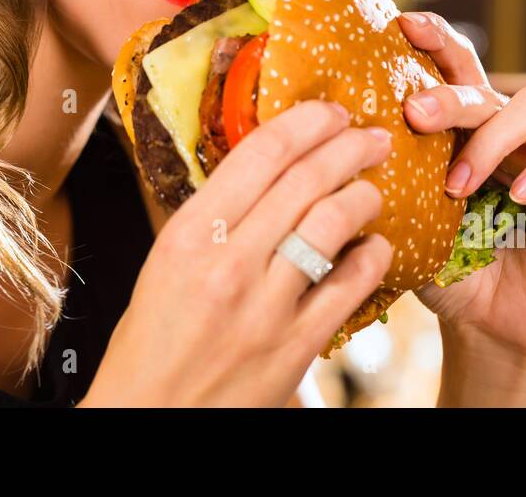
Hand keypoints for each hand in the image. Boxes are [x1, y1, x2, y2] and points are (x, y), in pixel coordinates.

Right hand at [81, 100, 394, 405]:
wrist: (151, 415)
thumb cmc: (152, 338)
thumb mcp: (166, 262)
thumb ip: (212, 217)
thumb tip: (263, 169)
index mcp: (189, 235)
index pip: (259, 154)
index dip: (305, 122)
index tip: (329, 111)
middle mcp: (228, 263)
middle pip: (306, 180)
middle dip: (349, 147)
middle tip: (372, 137)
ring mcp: (266, 306)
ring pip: (335, 223)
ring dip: (364, 196)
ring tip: (373, 189)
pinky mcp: (297, 345)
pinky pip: (352, 285)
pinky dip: (372, 256)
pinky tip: (374, 246)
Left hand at [396, 11, 525, 360]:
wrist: (489, 325)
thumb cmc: (444, 268)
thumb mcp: (408, 220)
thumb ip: (386, 182)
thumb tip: (331, 147)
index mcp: (464, 128)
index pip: (453, 67)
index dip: (434, 39)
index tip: (401, 25)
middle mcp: (508, 130)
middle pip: (484, 84)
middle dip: (448, 94)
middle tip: (414, 113)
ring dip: (492, 137)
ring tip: (459, 184)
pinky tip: (520, 193)